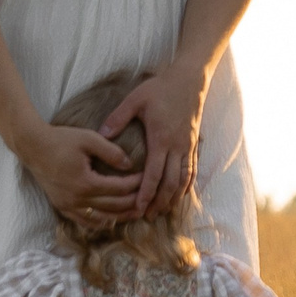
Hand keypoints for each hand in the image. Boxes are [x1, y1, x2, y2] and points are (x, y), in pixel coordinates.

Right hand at [14, 120, 139, 224]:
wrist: (33, 146)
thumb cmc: (61, 139)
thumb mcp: (88, 139)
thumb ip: (111, 151)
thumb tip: (129, 165)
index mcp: (85, 183)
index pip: (119, 188)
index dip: (136, 184)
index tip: (147, 178)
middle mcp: (77, 199)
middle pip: (113, 206)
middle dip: (132, 202)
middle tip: (147, 199)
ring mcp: (68, 205)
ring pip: (100, 218)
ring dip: (119, 217)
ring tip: (135, 213)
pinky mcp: (62, 206)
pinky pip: (84, 220)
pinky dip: (100, 222)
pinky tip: (110, 220)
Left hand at [101, 64, 205, 219]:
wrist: (189, 79)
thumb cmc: (160, 88)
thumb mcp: (135, 99)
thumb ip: (118, 118)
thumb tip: (101, 134)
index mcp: (161, 139)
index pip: (154, 175)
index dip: (146, 194)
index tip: (137, 208)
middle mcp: (177, 147)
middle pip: (170, 183)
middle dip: (159, 202)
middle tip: (147, 217)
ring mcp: (188, 147)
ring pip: (183, 180)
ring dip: (173, 198)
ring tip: (162, 211)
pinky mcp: (193, 144)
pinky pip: (191, 171)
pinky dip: (185, 186)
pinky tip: (179, 195)